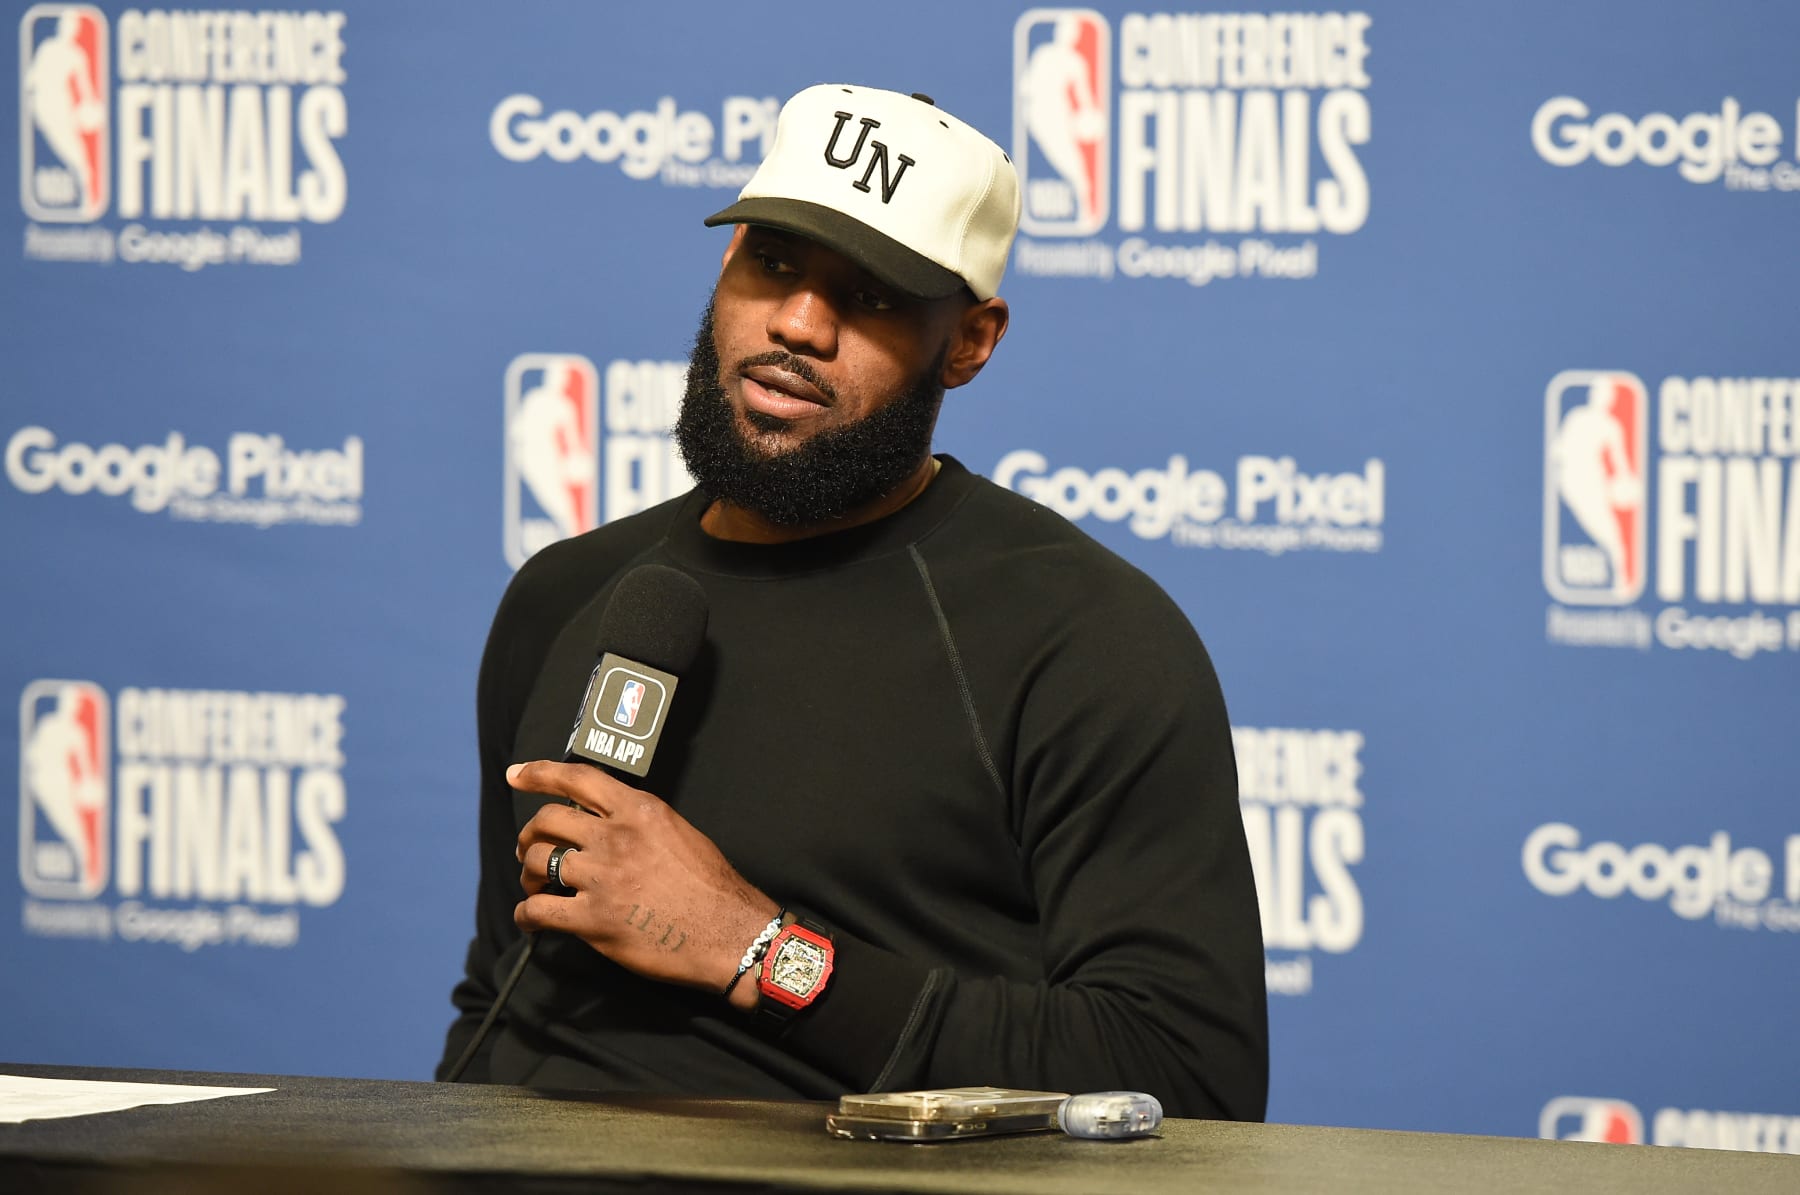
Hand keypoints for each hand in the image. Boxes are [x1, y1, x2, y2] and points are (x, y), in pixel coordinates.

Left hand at [509, 760, 778, 1009]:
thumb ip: (637, 821)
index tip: (515, 775)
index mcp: (638, 810)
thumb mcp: (678, 832)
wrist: (730, 934)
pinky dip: (527, 915)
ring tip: (535, 886)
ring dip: (528, 875)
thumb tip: (601, 822)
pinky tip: (531, 920)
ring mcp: (602, 878)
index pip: (577, 778)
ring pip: (537, 862)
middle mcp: (615, 837)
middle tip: (528, 850)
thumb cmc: (711, 886)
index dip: (539, 774)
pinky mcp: (594, 920)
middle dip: (528, 835)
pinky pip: (539, 910)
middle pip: (546, 821)